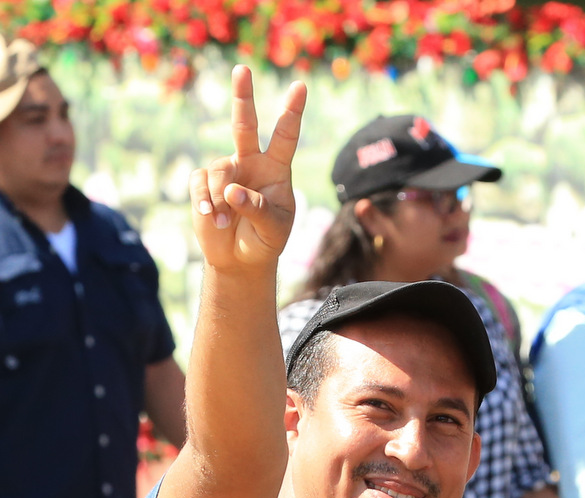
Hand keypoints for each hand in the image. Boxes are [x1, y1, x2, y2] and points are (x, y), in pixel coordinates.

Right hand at [189, 66, 306, 271]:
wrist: (240, 258)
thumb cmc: (266, 240)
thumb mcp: (274, 229)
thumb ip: (257, 209)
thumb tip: (232, 191)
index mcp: (276, 169)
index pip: (285, 136)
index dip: (292, 112)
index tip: (300, 86)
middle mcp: (251, 163)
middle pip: (245, 124)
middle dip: (243, 96)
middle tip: (242, 69)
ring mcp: (227, 171)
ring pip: (219, 169)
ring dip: (221, 198)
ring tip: (227, 221)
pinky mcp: (203, 183)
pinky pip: (200, 184)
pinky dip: (206, 203)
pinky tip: (212, 218)